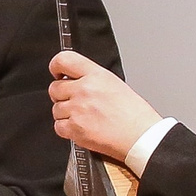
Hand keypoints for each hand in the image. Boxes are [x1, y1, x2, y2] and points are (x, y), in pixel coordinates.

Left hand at [48, 51, 162, 163]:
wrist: (141, 136)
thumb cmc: (134, 113)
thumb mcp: (115, 84)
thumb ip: (91, 80)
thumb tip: (74, 81)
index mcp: (96, 75)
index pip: (64, 60)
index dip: (56, 66)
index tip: (57, 73)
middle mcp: (84, 89)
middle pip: (54, 88)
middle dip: (62, 96)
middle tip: (76, 102)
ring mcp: (78, 109)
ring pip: (56, 109)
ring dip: (66, 114)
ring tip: (85, 118)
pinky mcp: (75, 128)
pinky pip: (58, 126)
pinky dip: (67, 129)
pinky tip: (83, 128)